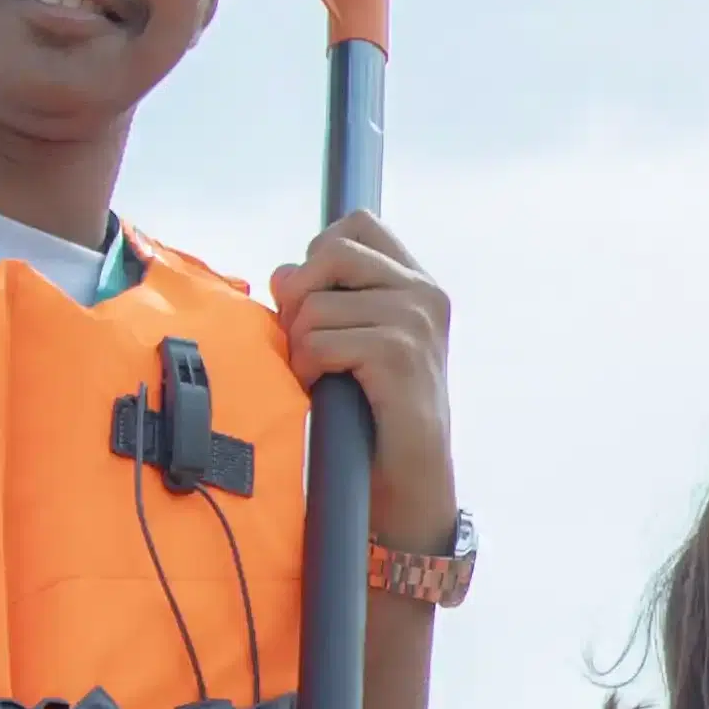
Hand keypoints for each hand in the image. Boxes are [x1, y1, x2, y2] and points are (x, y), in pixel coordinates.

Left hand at [271, 208, 459, 547]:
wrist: (408, 483)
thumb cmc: (375, 416)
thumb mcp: (357, 341)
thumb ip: (331, 297)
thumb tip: (283, 275)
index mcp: (418, 284)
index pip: (357, 225)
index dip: (319, 255)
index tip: (316, 301)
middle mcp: (424, 294)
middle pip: (331, 252)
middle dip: (300, 296)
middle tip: (305, 340)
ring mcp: (415, 322)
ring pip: (314, 304)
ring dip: (301, 345)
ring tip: (321, 376)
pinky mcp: (399, 355)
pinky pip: (319, 340)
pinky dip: (308, 369)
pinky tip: (325, 391)